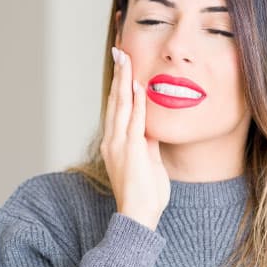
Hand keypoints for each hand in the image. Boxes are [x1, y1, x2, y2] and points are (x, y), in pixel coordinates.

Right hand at [100, 46, 169, 230]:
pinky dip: (137, 101)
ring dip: (124, 79)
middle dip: (119, 74)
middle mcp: (113, 140)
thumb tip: (152, 127)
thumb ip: (149, 143)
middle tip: (120, 50)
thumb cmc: (145, 194)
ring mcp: (120, 144)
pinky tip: (139, 85)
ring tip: (125, 57)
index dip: (120, 84)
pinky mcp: (131, 149)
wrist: (138, 215)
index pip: (117, 107)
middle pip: (115, 100)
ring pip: (122, 104)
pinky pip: (135, 120)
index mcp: (115, 143)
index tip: (123, 65)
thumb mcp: (149, 162)